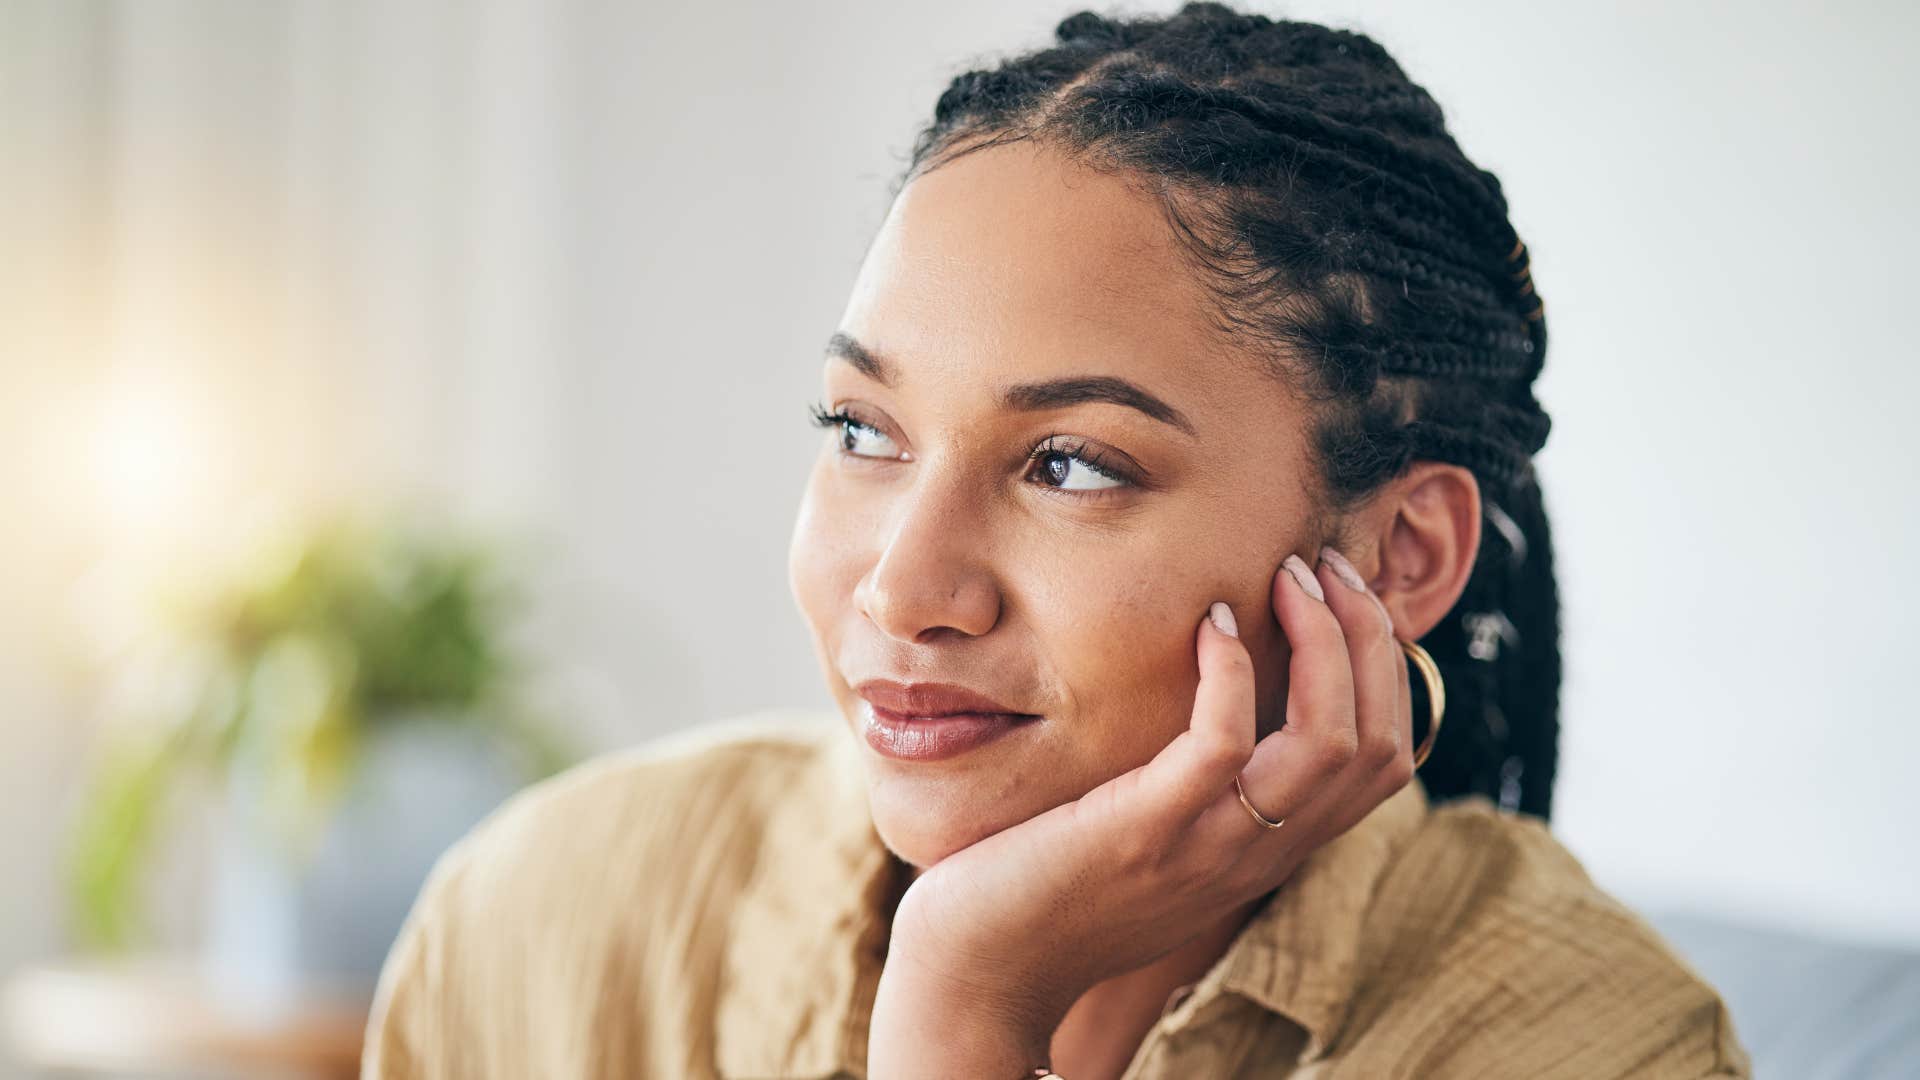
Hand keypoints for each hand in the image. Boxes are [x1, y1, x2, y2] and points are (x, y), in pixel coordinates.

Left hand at [866, 547, 1415, 1078]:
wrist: (981, 973)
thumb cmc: (1050, 885)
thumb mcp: (1153, 834)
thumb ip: (1199, 785)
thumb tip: (1221, 697)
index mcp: (1267, 849)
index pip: (1386, 763)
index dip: (1384, 670)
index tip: (1341, 597)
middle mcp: (1255, 854)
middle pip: (1374, 744)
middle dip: (1366, 638)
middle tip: (1320, 566)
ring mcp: (1204, 847)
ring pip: (1325, 743)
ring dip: (1322, 642)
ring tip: (1284, 578)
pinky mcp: (1142, 834)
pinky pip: (1222, 747)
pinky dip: (1230, 673)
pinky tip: (1208, 622)